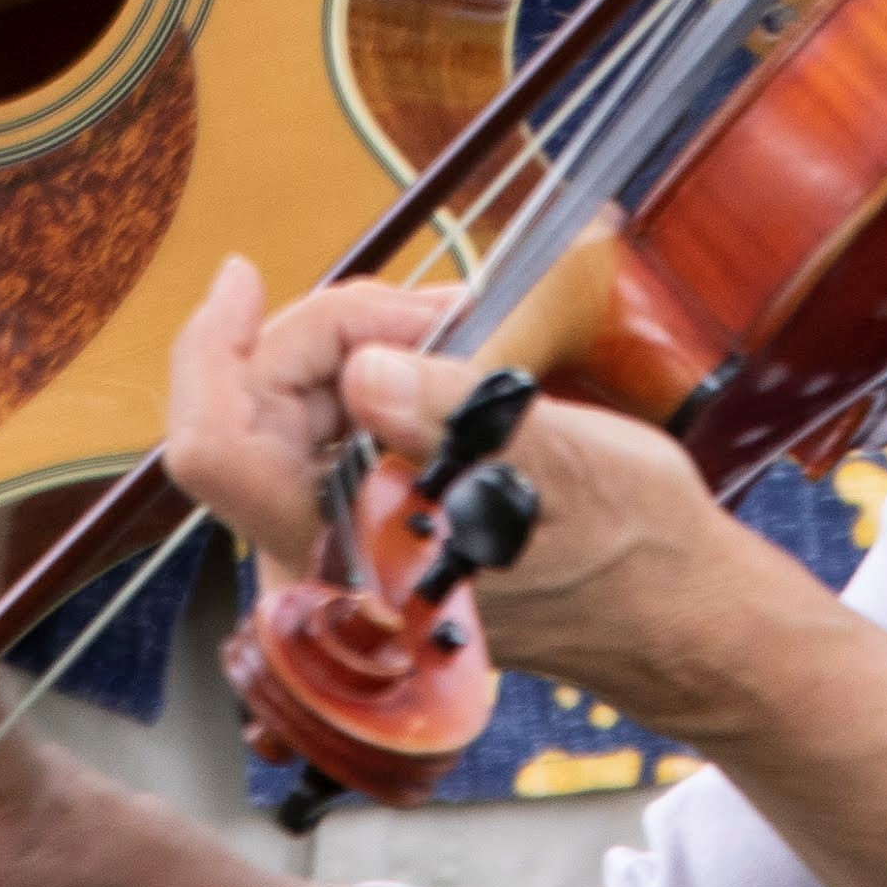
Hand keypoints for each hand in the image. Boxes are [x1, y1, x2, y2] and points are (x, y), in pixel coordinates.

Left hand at [165, 258, 759, 744]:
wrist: (675, 611)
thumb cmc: (630, 545)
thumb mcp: (558, 462)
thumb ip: (450, 416)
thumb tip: (361, 373)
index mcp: (356, 555)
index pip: (216, 450)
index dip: (211, 350)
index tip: (245, 275)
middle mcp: (331, 558)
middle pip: (255, 406)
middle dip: (328, 331)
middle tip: (432, 311)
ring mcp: (349, 541)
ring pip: (292, 411)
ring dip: (356, 348)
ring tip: (453, 330)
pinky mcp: (376, 522)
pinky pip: (332, 428)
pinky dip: (374, 375)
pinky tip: (442, 359)